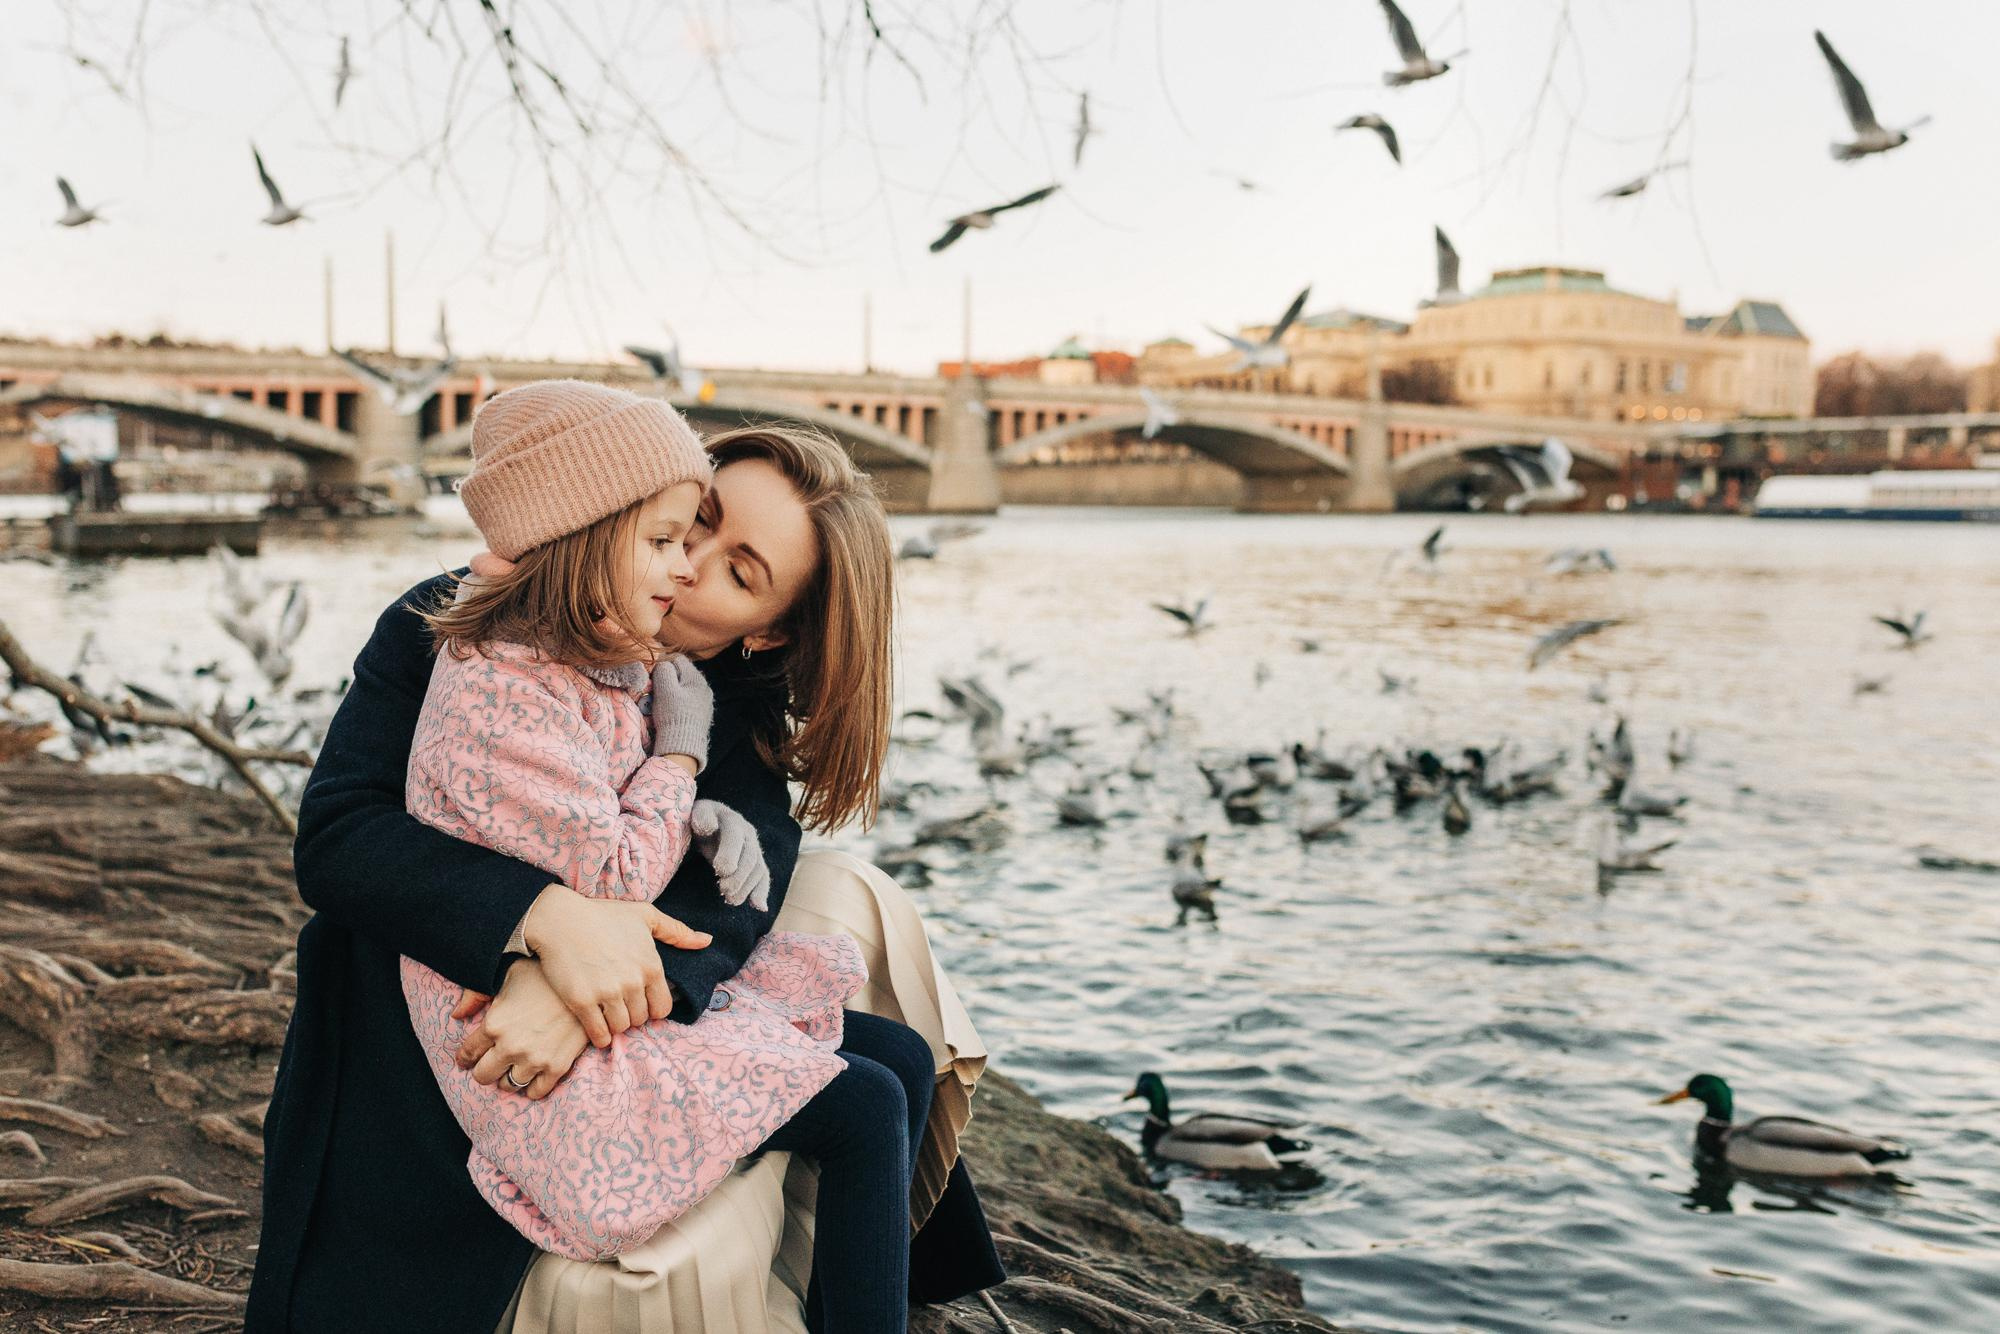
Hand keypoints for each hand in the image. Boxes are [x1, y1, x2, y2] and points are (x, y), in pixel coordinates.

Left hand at [451, 961, 590, 1100]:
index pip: (467, 1053)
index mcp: (494, 1024)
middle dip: (483, 1070)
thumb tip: (457, 1015)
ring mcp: (534, 1059)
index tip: (468, 1059)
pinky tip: (532, 1076)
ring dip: (507, 1078)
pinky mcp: (557, 1066)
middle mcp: (510, 1046)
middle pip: (483, 1076)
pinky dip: (531, 1088)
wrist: (587, 981)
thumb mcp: (508, 972)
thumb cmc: (545, 973)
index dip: (465, 1057)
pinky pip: (536, 1092)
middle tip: (491, 1063)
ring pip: (508, 1086)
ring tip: (513, 1068)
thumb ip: (477, 993)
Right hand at [521, 885, 711, 1045]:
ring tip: (607, 1014)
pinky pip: (599, 1034)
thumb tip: (706, 941)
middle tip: (620, 1007)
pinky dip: (599, 1035)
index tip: (639, 1002)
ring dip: (616, 1025)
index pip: (663, 1008)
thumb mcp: (645, 915)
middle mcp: (633, 982)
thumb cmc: (603, 915)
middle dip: (632, 1015)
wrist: (559, 919)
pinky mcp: (582, 1001)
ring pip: (621, 1027)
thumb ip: (677, 931)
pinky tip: (595, 1026)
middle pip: (641, 1019)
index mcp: (651, 966)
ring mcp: (607, 993)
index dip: (651, 1008)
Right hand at [649, 656, 713, 768]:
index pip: (678, 659)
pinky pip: (689, 700)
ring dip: (674, 689)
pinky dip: (680, 701)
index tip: (653, 676)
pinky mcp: (703, 713)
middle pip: (683, 673)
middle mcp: (705, 687)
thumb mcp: (665, 689)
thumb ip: (664, 670)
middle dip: (669, 677)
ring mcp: (705, 701)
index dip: (663, 664)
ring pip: (686, 687)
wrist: (683, 745)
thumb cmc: (673, 715)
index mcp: (697, 678)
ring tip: (664, 701)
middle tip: (657, 689)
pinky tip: (673, 710)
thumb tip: (663, 664)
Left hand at [691, 799, 770, 910]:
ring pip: (758, 869)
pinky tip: (759, 907)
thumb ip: (701, 817)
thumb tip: (709, 827)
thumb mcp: (696, 813)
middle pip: (750, 856)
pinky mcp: (754, 862)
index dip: (730, 853)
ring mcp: (753, 848)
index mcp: (731, 820)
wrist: (709, 820)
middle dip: (739, 876)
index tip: (721, 870)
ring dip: (746, 887)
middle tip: (724, 889)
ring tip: (730, 900)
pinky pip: (762, 877)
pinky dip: (761, 892)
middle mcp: (747, 833)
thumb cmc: (698, 819)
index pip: (735, 836)